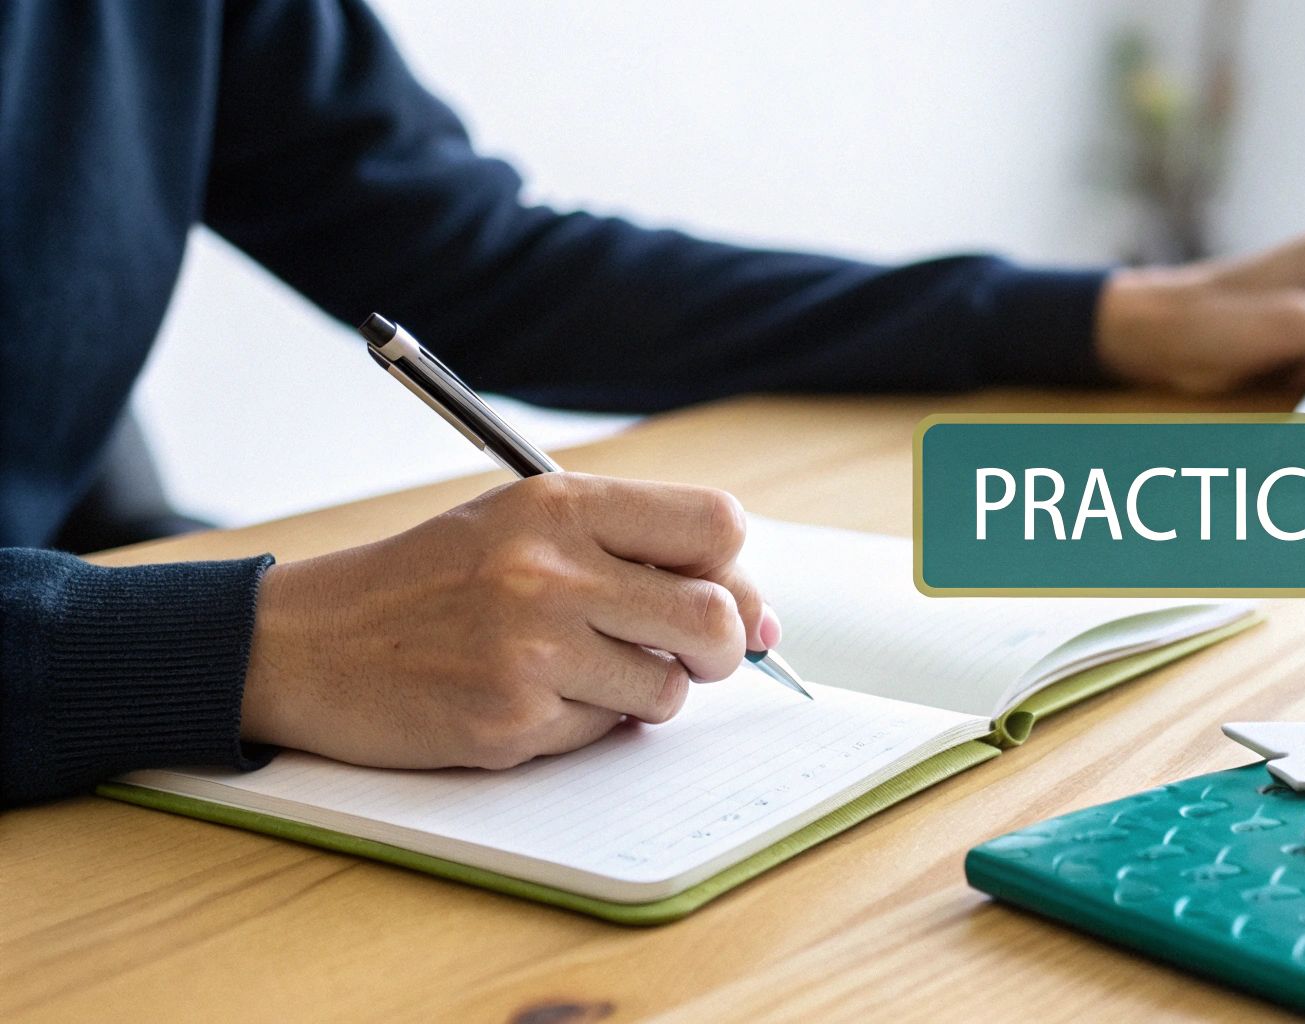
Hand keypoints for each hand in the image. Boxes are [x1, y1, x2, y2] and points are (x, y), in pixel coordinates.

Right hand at [239, 474, 778, 769]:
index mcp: (558, 504)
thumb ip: (629, 553)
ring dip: (645, 693)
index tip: (725, 594)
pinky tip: (528, 699)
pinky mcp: (510, 718)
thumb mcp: (520, 527)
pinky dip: (584, 725)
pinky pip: (603, 732)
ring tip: (583, 673)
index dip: (735, 567)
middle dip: (723, 648)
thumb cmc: (427, 583)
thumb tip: (757, 618)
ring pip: (669, 687)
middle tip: (693, 656)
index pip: (716, 524)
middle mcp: (549, 569)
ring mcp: (530, 647)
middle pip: (715, 614)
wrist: (304, 643)